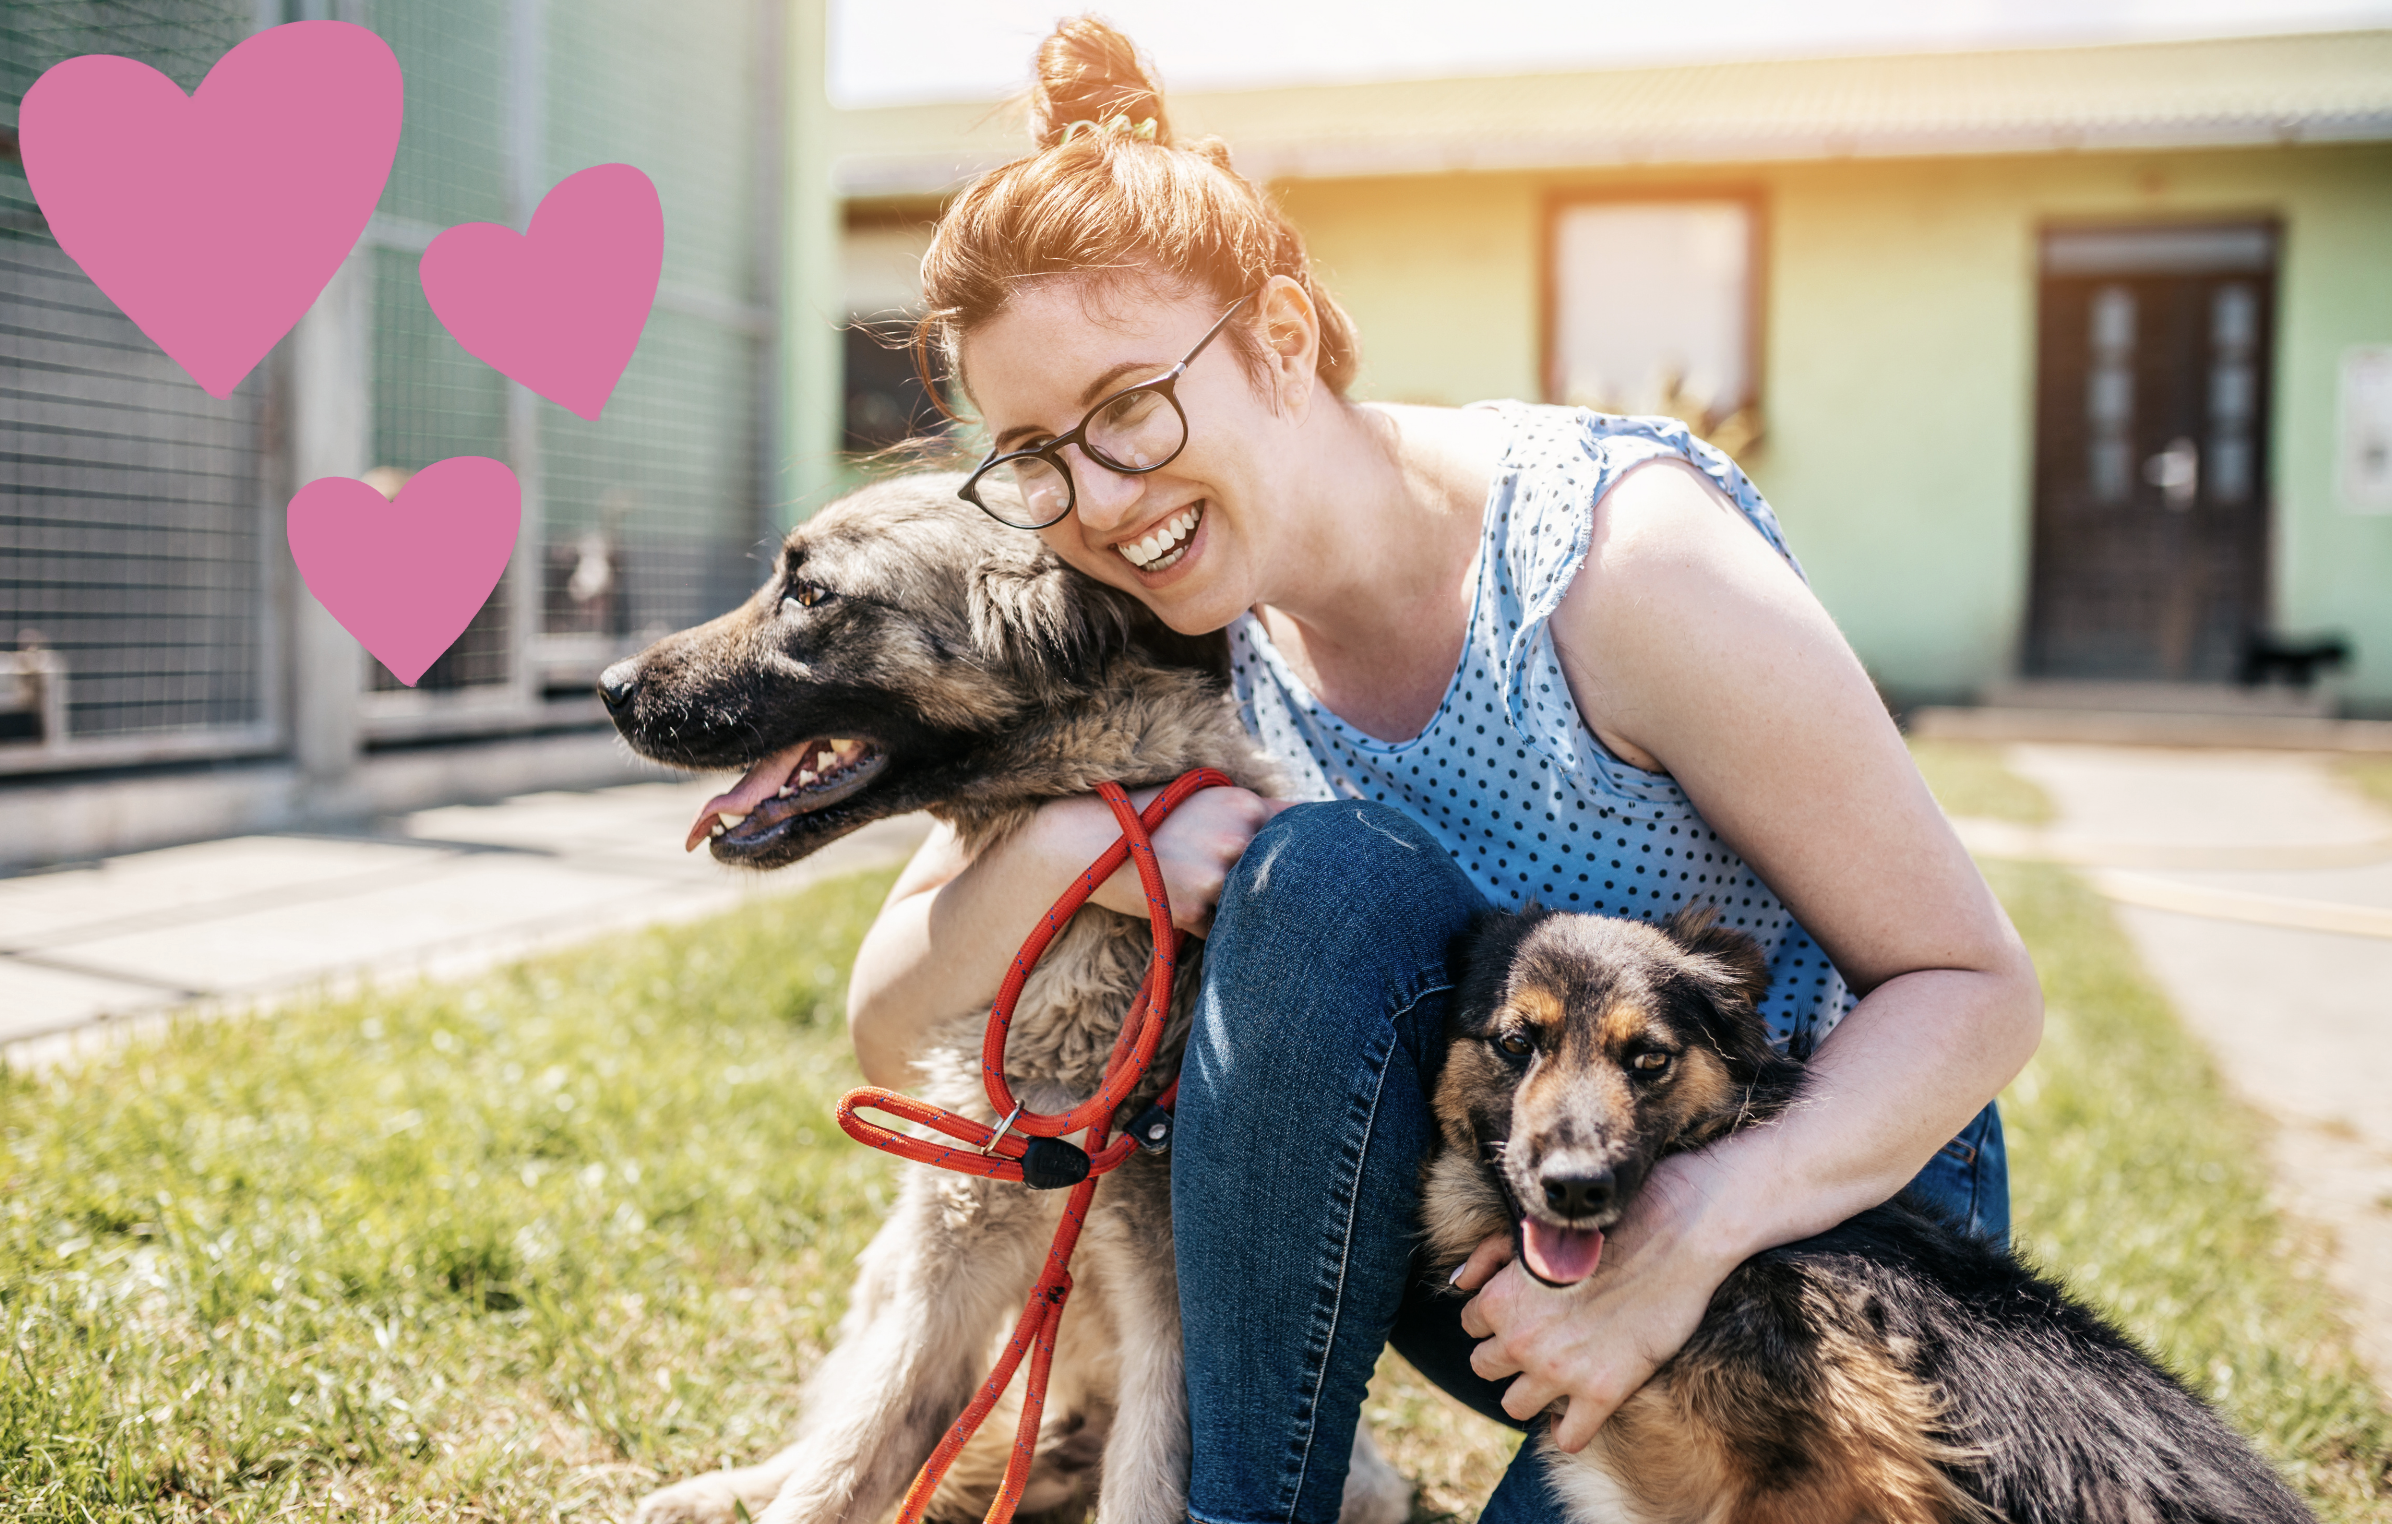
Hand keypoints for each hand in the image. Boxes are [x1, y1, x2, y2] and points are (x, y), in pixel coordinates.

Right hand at [1034, 785, 1288, 937]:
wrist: (1084, 839)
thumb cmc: (1146, 814)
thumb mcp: (1202, 796)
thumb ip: (1247, 814)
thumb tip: (1301, 830)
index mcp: (1243, 804)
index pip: (1302, 828)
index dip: (1312, 845)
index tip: (1318, 857)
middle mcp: (1237, 839)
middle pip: (1282, 872)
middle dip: (1275, 882)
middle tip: (1259, 889)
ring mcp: (1215, 877)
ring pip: (1253, 904)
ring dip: (1240, 906)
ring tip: (1205, 891)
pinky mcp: (1191, 910)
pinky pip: (1221, 929)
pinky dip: (1210, 925)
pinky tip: (1181, 904)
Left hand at [1454, 1152, 1734, 1451]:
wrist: (1673, 1237)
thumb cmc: (1605, 1226)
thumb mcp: (1534, 1231)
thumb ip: (1488, 1257)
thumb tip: (1459, 1283)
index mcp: (1499, 1302)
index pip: (1471, 1325)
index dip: (1496, 1319)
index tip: (1522, 1314)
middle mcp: (1520, 1342)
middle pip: (1484, 1367)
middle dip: (1506, 1356)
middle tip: (1537, 1343)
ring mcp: (1560, 1373)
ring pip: (1514, 1406)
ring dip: (1530, 1392)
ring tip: (1554, 1375)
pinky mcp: (1603, 1394)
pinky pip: (1569, 1437)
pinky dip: (1569, 1428)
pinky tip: (1579, 1410)